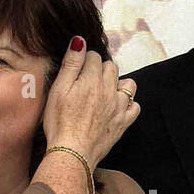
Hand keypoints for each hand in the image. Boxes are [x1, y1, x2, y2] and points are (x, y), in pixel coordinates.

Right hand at [42, 36, 138, 168]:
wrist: (73, 152)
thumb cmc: (60, 122)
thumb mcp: (58, 89)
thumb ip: (71, 64)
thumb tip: (79, 41)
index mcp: (92, 79)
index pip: (94, 56)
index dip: (84, 60)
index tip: (77, 69)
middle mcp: (110, 90)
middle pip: (111, 67)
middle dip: (100, 69)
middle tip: (87, 80)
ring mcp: (119, 107)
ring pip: (128, 84)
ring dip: (118, 83)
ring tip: (105, 91)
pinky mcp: (123, 123)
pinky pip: (135, 107)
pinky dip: (129, 104)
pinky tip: (117, 107)